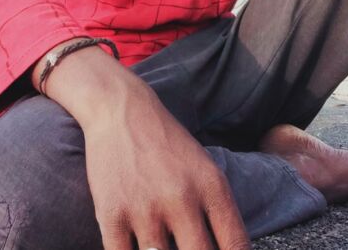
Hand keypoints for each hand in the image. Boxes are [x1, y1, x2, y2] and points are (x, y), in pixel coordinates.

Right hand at [83, 84, 250, 249]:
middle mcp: (182, 199)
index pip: (235, 245)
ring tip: (164, 246)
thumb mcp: (204, 168)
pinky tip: (137, 248)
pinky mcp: (112, 216)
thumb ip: (217, 211)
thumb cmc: (167, 144)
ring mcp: (146, 210)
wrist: (122, 111)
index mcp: (211, 186)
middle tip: (189, 249)